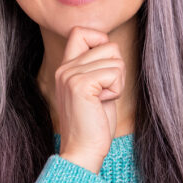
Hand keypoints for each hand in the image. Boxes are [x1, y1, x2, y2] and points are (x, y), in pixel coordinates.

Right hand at [52, 26, 124, 174]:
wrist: (83, 151)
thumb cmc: (94, 125)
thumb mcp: (95, 90)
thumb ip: (97, 67)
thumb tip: (112, 46)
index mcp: (66, 67)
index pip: (81, 31)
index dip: (100, 41)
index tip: (104, 68)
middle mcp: (65, 68)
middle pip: (108, 45)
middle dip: (117, 70)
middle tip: (104, 93)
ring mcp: (70, 75)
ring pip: (115, 60)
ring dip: (117, 83)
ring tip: (102, 100)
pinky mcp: (81, 84)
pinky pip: (115, 73)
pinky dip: (117, 90)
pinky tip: (102, 104)